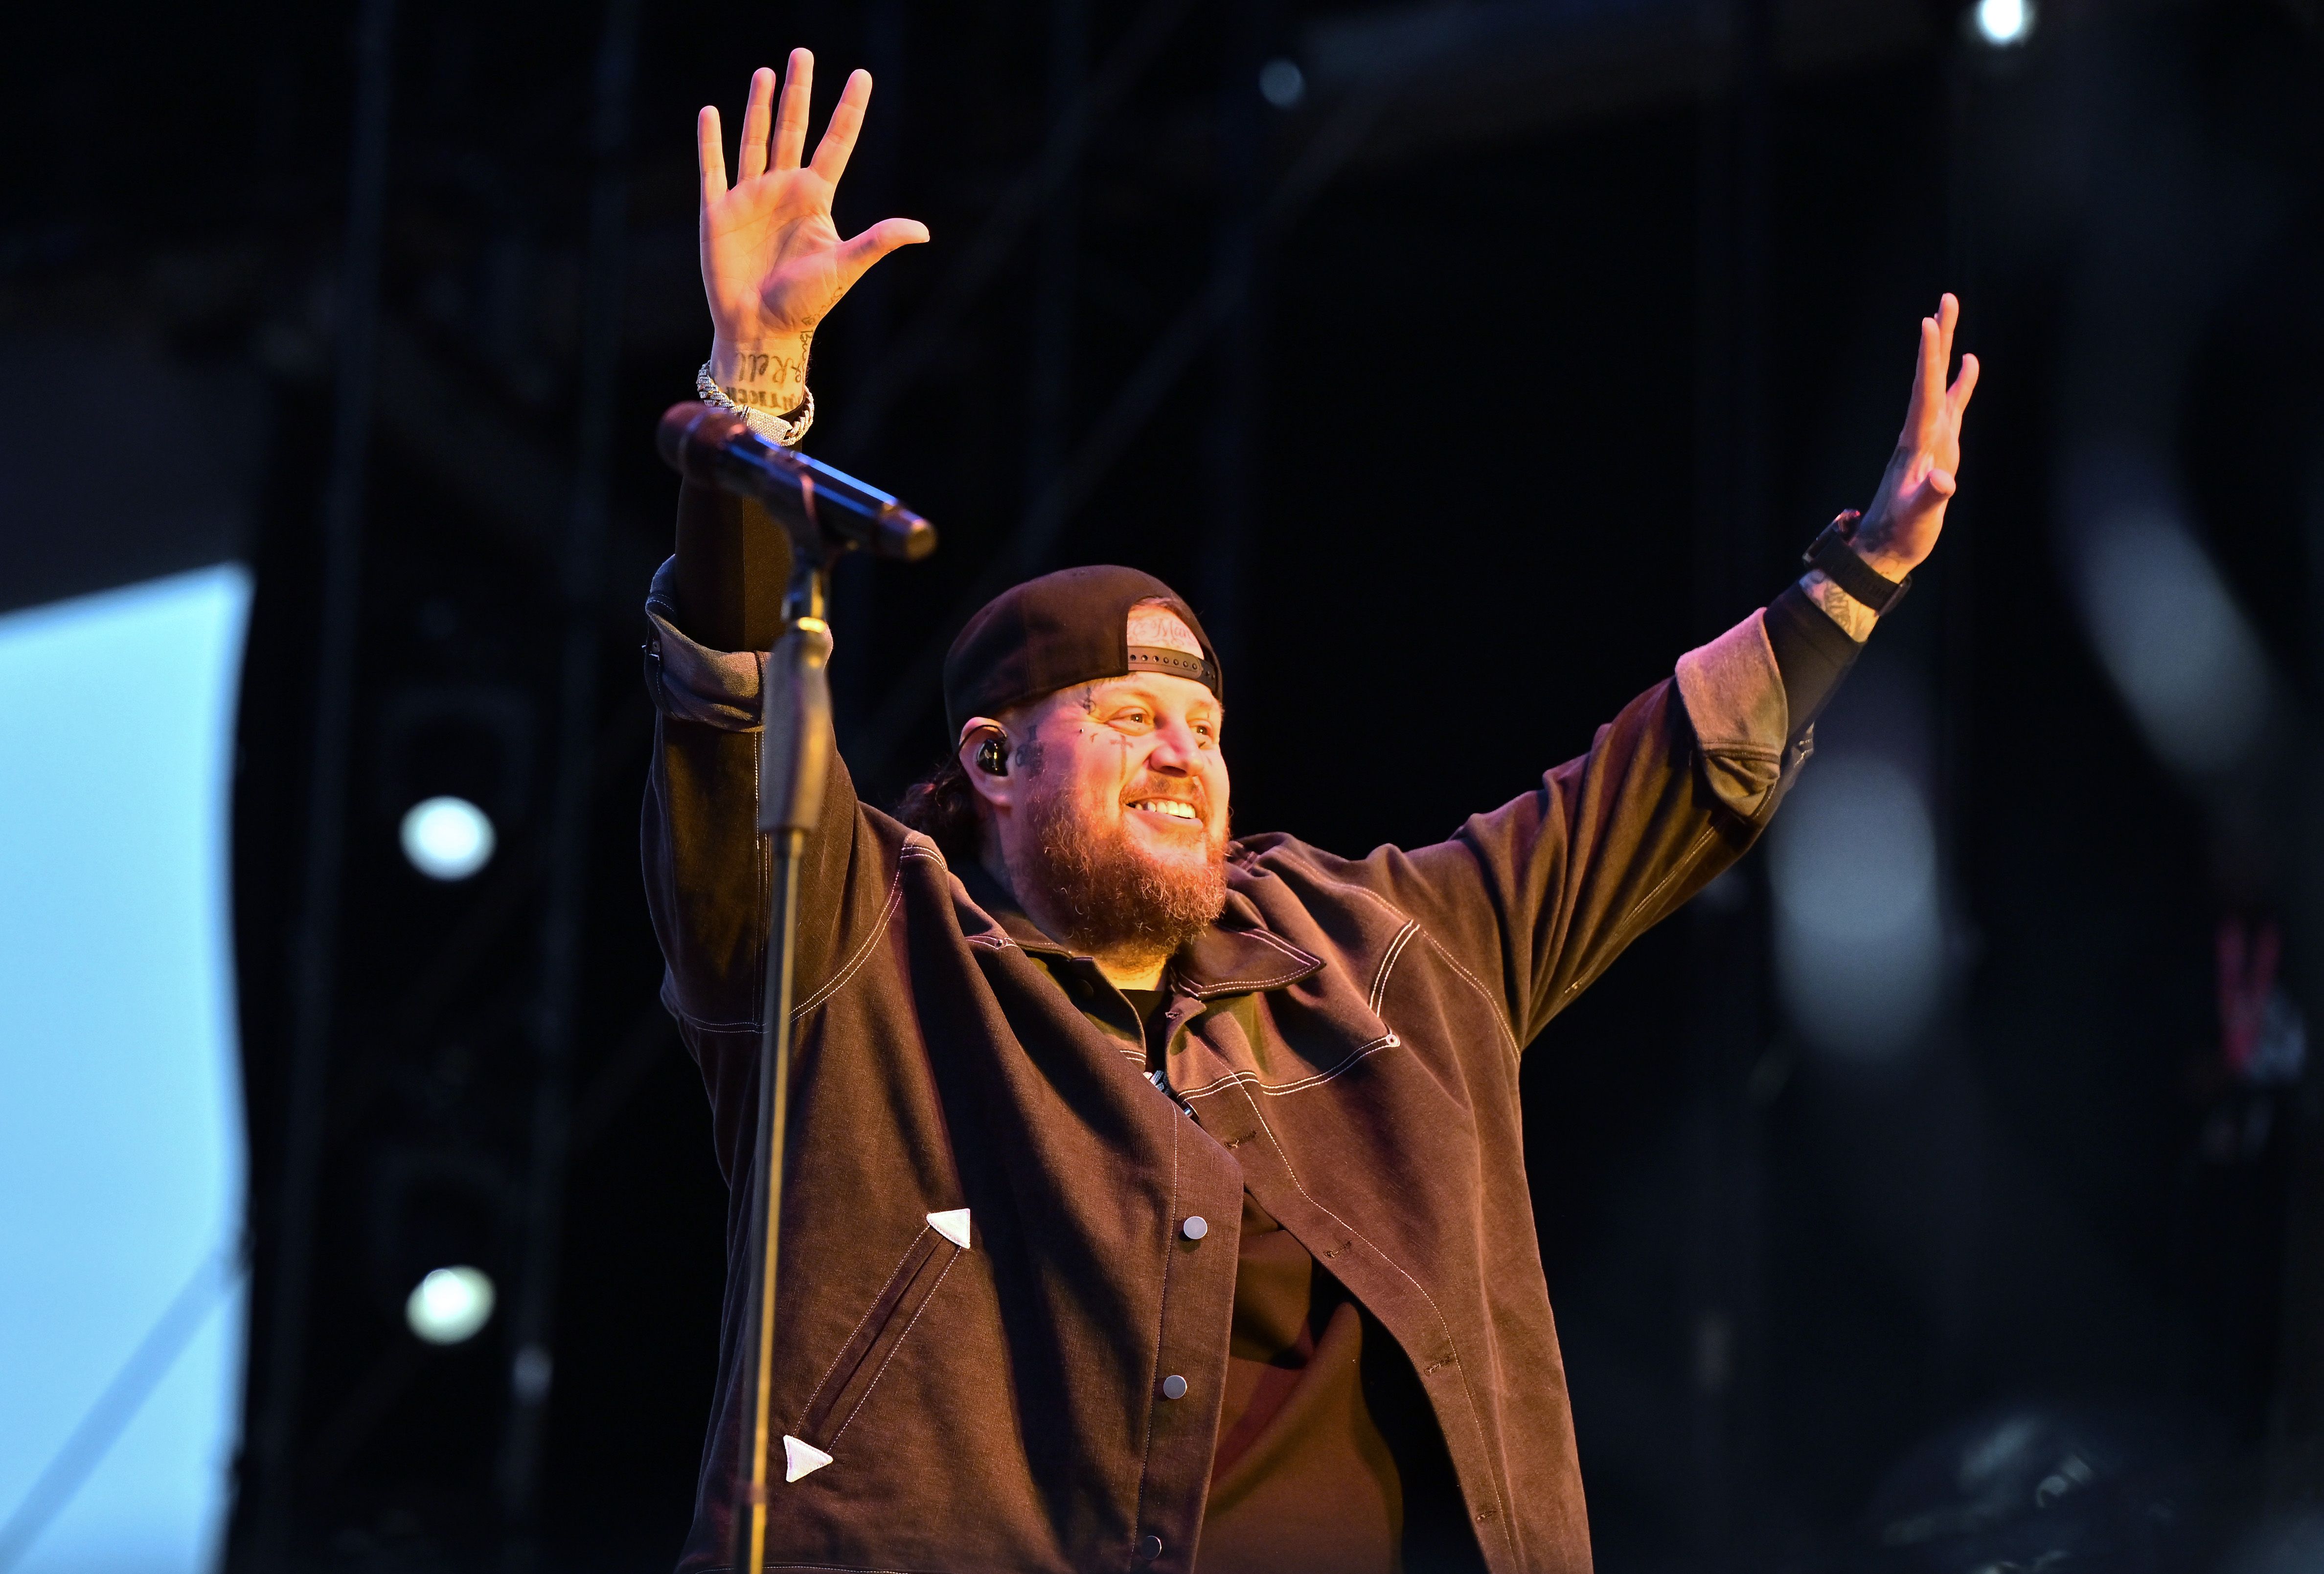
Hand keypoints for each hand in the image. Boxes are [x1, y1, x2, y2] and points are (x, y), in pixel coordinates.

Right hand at [697, 50, 928, 407]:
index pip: (836, 143)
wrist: (761, 329)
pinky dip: (711, 142)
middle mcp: (784, 190)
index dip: (848, 109)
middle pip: (793, 129)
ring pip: (756, 139)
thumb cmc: (805, 303)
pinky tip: (712, 113)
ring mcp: (750, 197)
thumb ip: (878, 241)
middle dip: (798, 92)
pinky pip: (714, 168)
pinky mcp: (718, 211)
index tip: (863, 75)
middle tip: (803, 52)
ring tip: (766, 72)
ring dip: (759, 106)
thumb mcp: (844, 267)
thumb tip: (922, 231)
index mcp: (816, 198)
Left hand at [1852, 293, 1979, 578]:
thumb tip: (1944, 480)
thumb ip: (1931, 497)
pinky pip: (1953, 406)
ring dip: (1948, 350)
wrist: (1887, 547)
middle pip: (1932, 376)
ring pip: (1942, 384)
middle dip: (1940, 338)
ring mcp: (1930, 437)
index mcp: (1917, 442)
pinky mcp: (1939, 446)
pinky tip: (1970, 363)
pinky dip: (1962, 383)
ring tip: (1951, 315)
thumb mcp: (1918, 517)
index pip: (1925, 391)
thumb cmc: (1902, 533)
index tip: (1929, 323)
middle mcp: (1922, 432)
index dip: (1929, 359)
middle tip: (1946, 299)